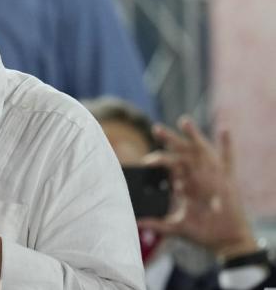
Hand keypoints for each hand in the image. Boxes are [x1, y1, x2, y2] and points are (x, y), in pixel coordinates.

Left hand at [138, 116, 256, 258]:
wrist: (226, 240)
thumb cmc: (202, 233)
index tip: (146, 162)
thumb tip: (135, 222)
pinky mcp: (227, 181)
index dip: (157, 161)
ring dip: (193, 136)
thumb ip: (156, 224)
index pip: (168, 167)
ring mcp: (211, 177)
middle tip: (156, 129)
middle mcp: (196, 177)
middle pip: (180, 153)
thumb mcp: (177, 227)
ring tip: (184, 121)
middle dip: (170, 141)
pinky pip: (228, 160)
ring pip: (199, 151)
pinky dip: (227, 145)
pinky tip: (224, 129)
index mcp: (184, 185)